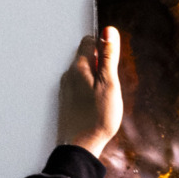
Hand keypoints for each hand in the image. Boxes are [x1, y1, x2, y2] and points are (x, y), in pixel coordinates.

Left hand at [57, 27, 123, 159]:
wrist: (80, 147)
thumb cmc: (97, 117)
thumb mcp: (109, 83)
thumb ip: (109, 56)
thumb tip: (109, 31)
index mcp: (78, 67)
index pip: (89, 41)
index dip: (104, 48)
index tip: (113, 63)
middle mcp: (68, 75)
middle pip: (86, 57)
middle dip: (101, 65)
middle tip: (112, 84)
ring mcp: (65, 89)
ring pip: (84, 73)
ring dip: (96, 79)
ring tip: (106, 97)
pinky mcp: (66, 102)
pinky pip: (80, 87)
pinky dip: (90, 91)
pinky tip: (97, 106)